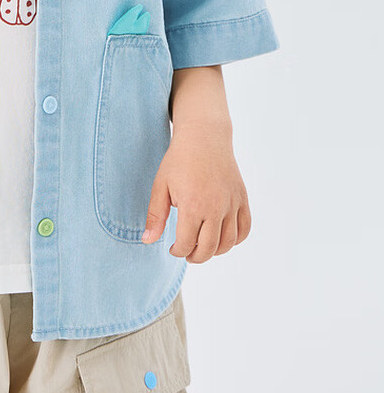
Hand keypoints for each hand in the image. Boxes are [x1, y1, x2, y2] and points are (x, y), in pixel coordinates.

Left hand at [140, 121, 251, 262]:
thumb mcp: (161, 185)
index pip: (187, 244)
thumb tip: (147, 241)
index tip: (173, 248)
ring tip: (203, 246)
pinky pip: (245, 229)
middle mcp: (216, 208)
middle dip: (195, 256)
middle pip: (209, 249)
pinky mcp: (242, 198)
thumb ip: (155, 216)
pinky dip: (235, 239)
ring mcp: (232, 204)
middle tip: (187, 252)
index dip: (178, 251)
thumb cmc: (179, 160)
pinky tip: (221, 236)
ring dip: (215, 251)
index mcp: (193, 205)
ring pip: (228, 243)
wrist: (204, 136)